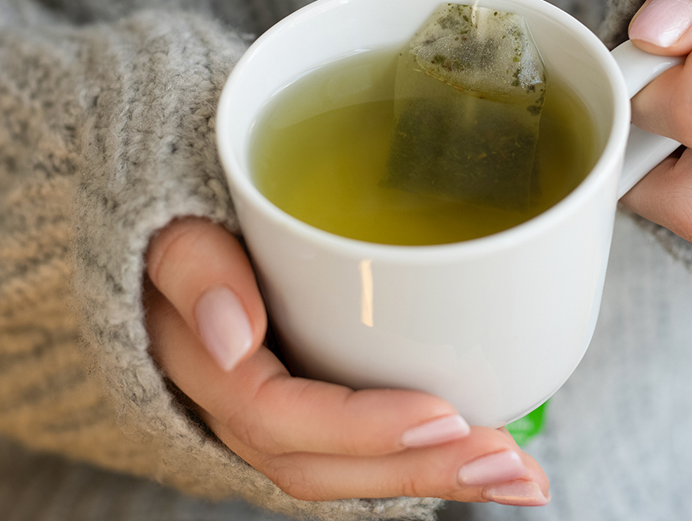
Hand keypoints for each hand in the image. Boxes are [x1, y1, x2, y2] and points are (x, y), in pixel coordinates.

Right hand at [144, 217, 549, 505]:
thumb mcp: (170, 225)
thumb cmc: (184, 216)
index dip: (359, 428)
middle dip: (420, 469)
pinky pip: (363, 449)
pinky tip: (488, 457)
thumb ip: (193, 266)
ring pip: (350, 468)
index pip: (276, 416)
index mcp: (202, 367)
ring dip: (437, 475)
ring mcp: (276, 411)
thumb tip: (234, 337)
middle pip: (324, 464)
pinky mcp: (313, 401)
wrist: (177, 229)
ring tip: (520, 475)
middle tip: (509, 460)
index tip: (441, 415)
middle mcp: (237, 408)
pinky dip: (427, 457)